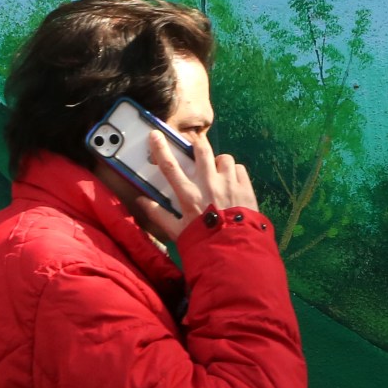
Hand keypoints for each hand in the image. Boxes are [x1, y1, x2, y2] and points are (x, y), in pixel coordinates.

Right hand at [130, 129, 257, 241]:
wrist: (234, 252)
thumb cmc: (203, 242)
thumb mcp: (177, 232)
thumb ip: (159, 215)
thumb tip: (142, 201)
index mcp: (189, 195)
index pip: (170, 167)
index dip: (160, 149)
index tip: (155, 135)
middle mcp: (208, 184)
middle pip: (202, 152)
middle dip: (197, 144)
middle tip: (196, 146)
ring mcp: (229, 184)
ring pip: (224, 158)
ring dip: (219, 163)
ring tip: (218, 172)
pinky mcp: (246, 188)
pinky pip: (239, 169)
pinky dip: (235, 173)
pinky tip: (233, 182)